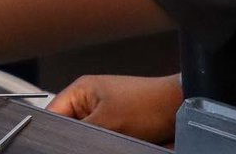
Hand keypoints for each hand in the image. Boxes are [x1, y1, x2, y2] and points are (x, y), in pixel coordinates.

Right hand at [47, 73, 181, 145]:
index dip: (54, 130)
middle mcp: (90, 100)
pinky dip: (106, 143)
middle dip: (77, 138)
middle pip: (70, 125)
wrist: (181, 109)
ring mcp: (104, 112)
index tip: (56, 145)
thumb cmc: (147, 105)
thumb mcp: (108, 122)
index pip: (54, 113)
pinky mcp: (119, 125)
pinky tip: (114, 144)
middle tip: (89, 143)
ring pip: (87, 134)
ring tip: (107, 140)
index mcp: (80, 90)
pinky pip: (103, 138)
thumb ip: (81, 133)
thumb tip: (64, 143)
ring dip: (94, 141)